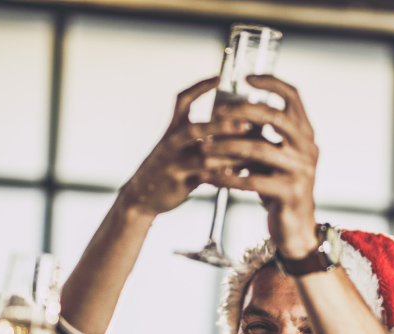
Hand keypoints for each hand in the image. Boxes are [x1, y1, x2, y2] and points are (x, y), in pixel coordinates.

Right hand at [117, 77, 252, 217]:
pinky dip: (223, 177)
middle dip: (221, 126)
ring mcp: (174, 164)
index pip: (183, 101)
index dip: (199, 88)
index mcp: (172, 130)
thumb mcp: (178, 147)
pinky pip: (205, 179)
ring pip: (204, 157)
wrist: (141, 196)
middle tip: (245, 125)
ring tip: (251, 154)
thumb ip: (202, 137)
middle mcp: (171, 143)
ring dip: (229, 155)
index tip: (219, 77)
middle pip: (195, 129)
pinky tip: (240, 175)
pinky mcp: (179, 183)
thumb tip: (240, 126)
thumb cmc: (168, 168)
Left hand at [201, 76, 318, 257]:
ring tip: (203, 148)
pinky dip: (227, 178)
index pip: (293, 97)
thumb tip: (230, 111)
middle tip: (216, 114)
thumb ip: (261, 136)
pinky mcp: (289, 193)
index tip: (247, 77)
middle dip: (242, 112)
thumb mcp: (272, 158)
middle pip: (275, 117)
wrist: (295, 228)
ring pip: (259, 149)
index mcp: (305, 134)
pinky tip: (208, 177)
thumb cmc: (278, 189)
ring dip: (227, 147)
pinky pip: (253, 181)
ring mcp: (301, 170)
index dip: (271, 82)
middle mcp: (307, 148)